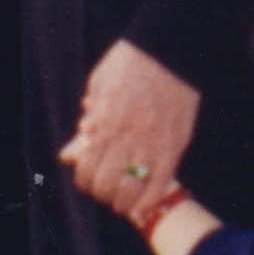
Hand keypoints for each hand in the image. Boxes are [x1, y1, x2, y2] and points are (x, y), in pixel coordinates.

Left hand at [62, 39, 201, 219]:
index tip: (88, 180)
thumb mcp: (98, 86)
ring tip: (123, 202)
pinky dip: (150, 200)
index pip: (87, 170)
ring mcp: (152, 145)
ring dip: (124, 202)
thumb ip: (89, 118)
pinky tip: (144, 205)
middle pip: (107, 186)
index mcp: (104, 124)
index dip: (85, 181)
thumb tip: (78, 142)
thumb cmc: (130, 63)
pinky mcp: (175, 145)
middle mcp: (126, 139)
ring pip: (133, 191)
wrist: (168, 50)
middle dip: (103, 193)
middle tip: (106, 191)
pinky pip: (161, 183)